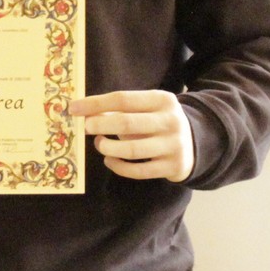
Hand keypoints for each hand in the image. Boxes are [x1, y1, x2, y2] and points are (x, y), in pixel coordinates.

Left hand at [68, 90, 195, 182]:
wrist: (195, 144)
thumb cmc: (159, 122)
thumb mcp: (147, 109)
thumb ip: (120, 110)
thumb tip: (85, 112)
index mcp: (162, 100)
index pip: (123, 99)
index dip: (95, 104)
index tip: (74, 108)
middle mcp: (170, 121)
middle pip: (127, 123)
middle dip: (101, 125)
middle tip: (86, 128)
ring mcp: (173, 146)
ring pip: (132, 150)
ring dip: (108, 148)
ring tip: (99, 144)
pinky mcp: (171, 167)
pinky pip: (138, 171)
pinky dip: (119, 166)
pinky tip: (110, 160)